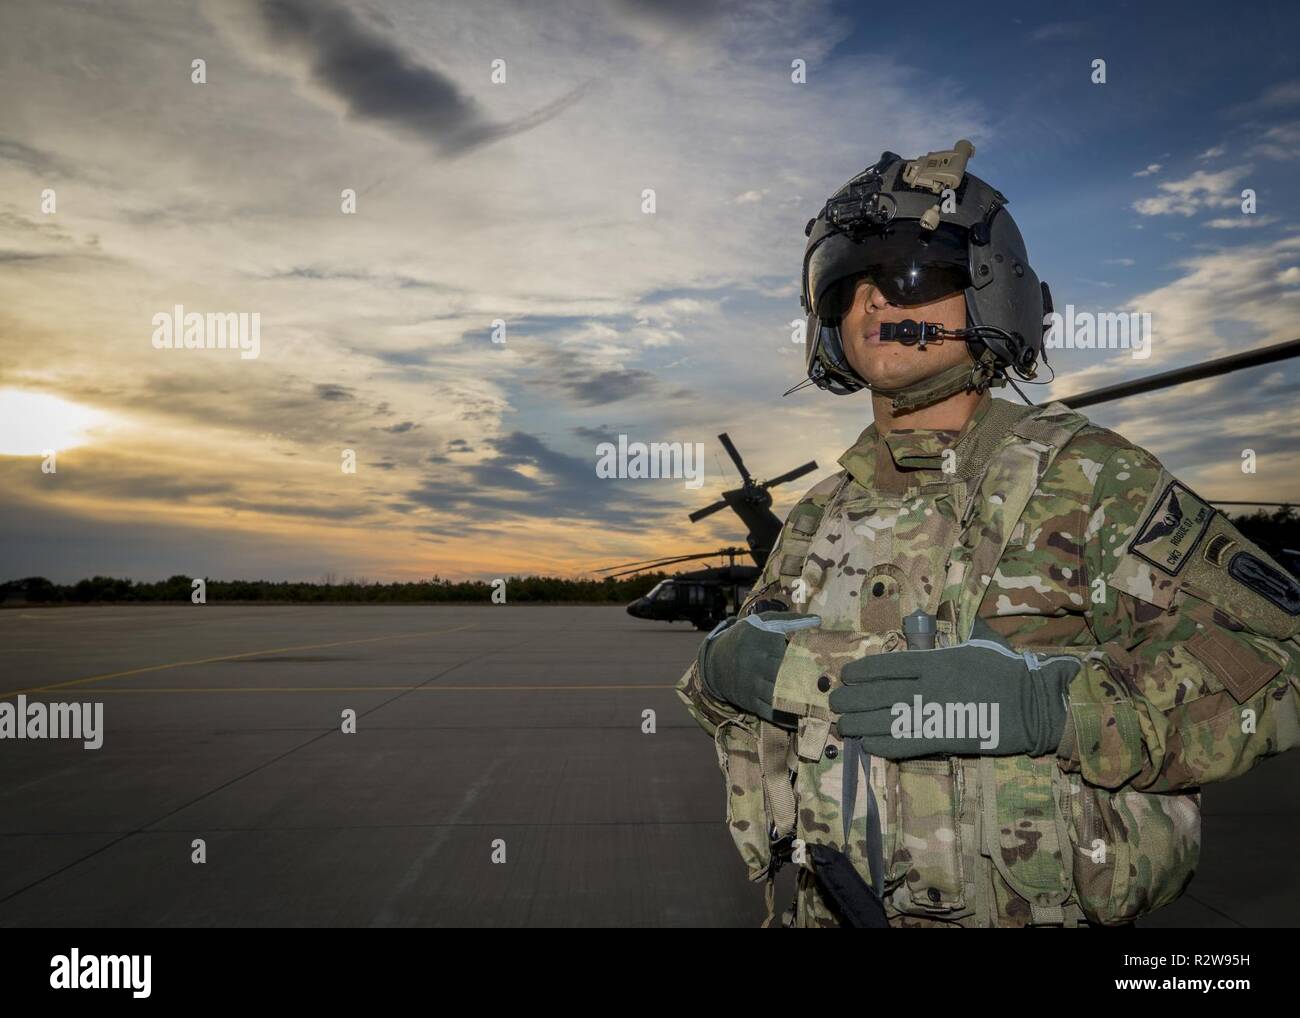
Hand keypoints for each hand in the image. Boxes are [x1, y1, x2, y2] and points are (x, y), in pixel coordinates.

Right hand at [697, 611, 820, 723]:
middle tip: (831, 687)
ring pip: (779, 697)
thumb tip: (819, 621)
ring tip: (822, 705)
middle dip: (807, 682)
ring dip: (799, 703)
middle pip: (787, 676)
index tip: (827, 664)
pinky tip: (803, 719)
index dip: (810, 659)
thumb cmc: (747, 637)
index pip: (791, 653)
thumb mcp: (765, 621)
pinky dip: (787, 718)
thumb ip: (791, 620)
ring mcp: (753, 686)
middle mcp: (757, 665)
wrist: (716, 660)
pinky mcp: (750, 703)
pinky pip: (770, 714)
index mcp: (763, 643)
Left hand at [829, 618, 1079, 757]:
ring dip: (859, 725)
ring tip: (843, 726)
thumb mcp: (978, 642)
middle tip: (836, 704)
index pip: (885, 665)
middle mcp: (927, 686)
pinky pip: (905, 744)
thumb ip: (951, 634)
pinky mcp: (944, 739)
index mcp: (933, 660)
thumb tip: (934, 617)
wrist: (1034, 704)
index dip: (860, 672)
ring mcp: (934, 713)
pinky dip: (883, 745)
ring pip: (884, 720)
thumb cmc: (1006, 669)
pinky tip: (868, 745)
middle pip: (877, 693)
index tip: (845, 676)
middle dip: (851, 700)